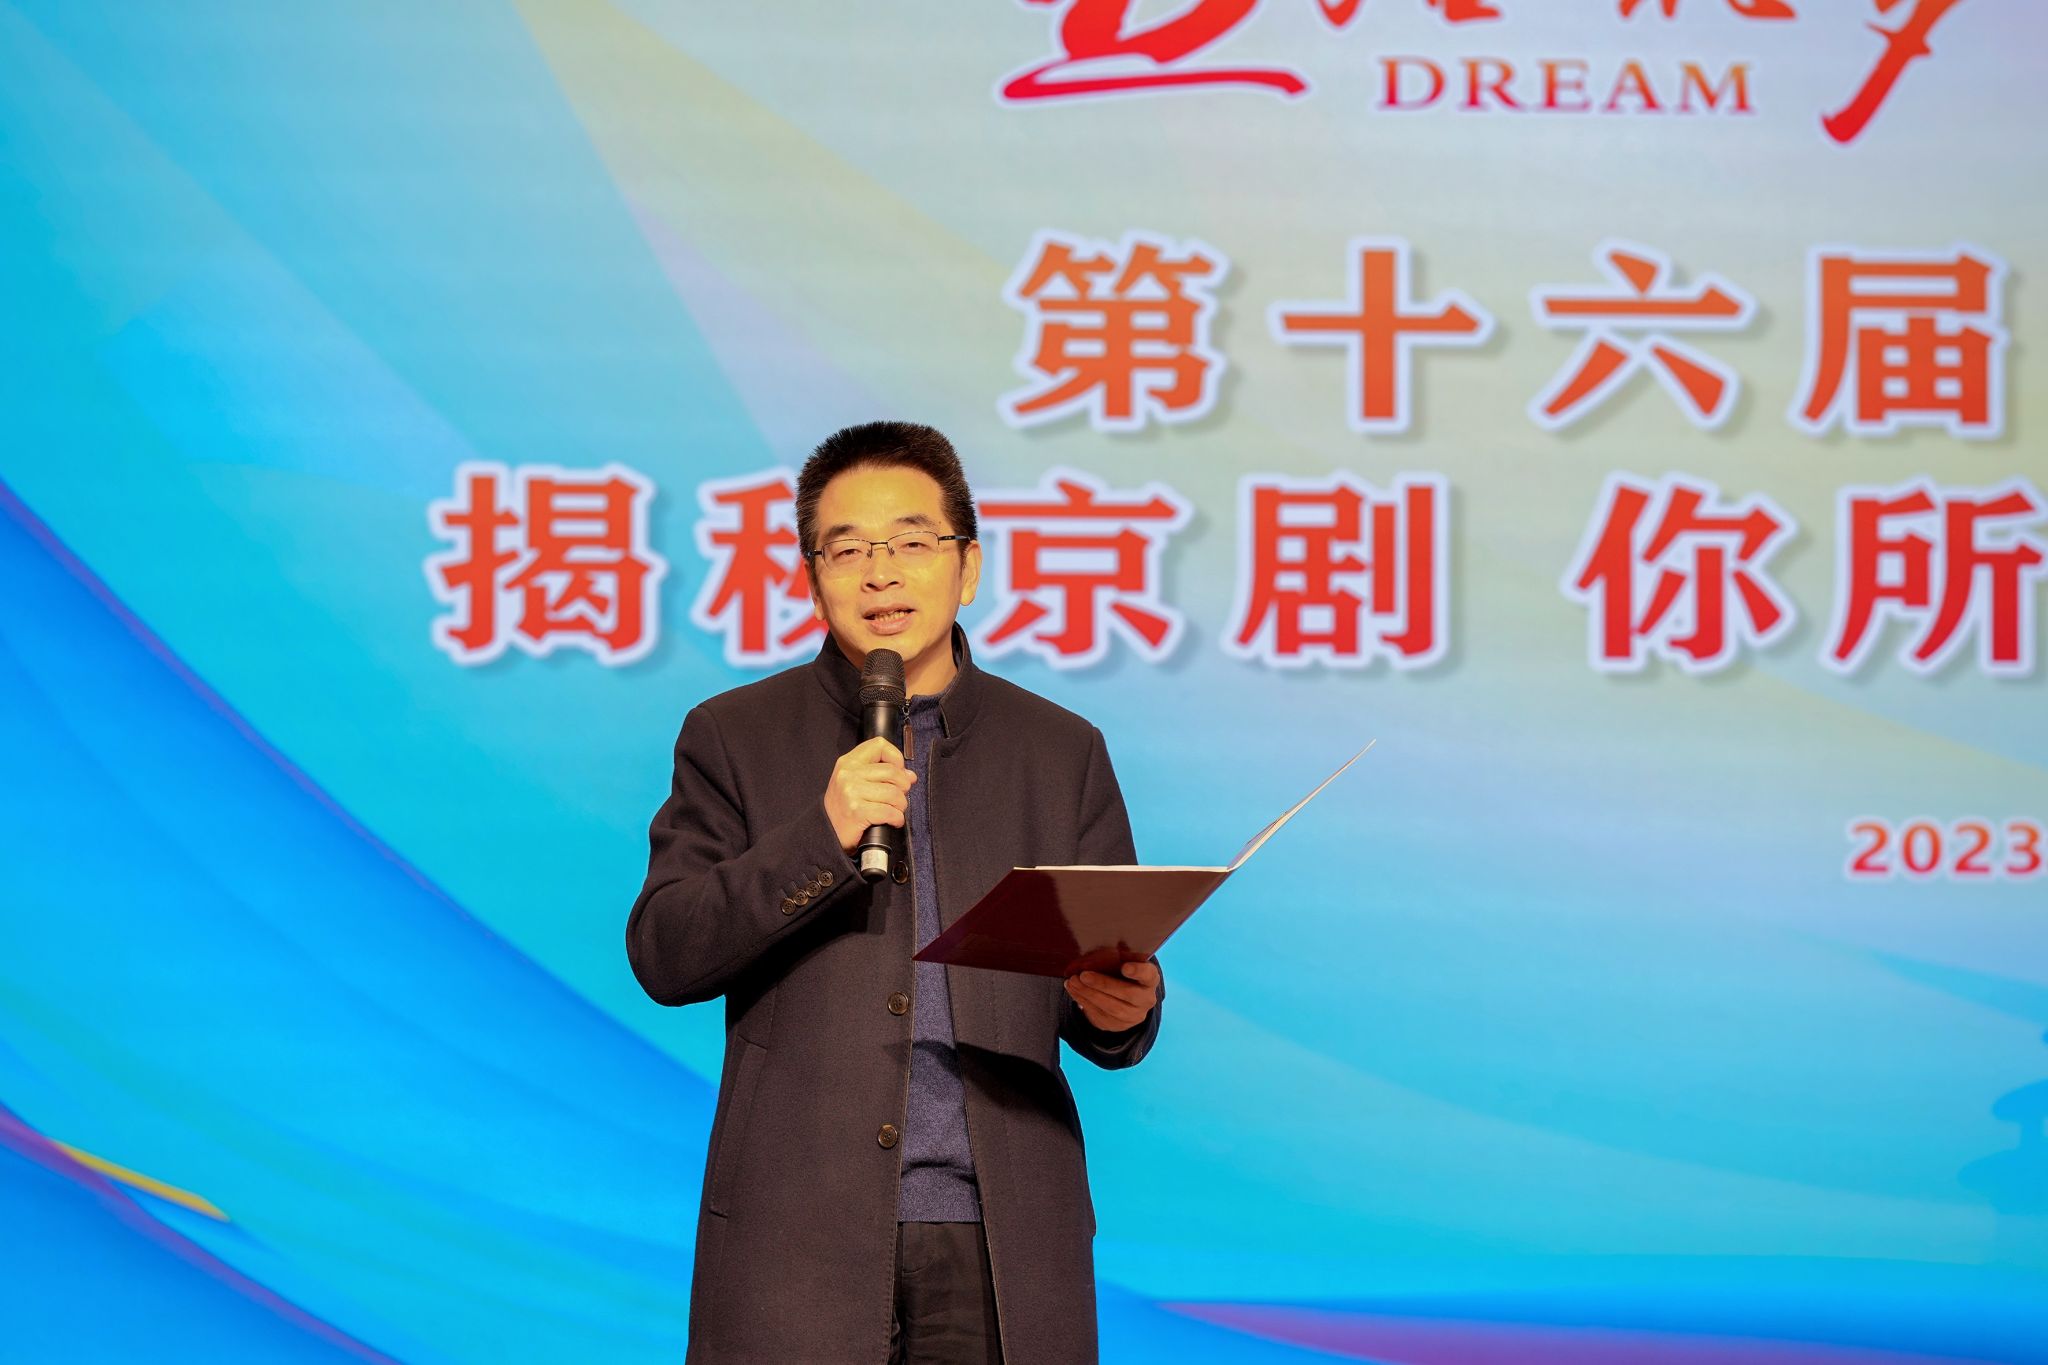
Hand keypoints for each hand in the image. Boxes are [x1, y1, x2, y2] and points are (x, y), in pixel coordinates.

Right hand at [823, 736, 915, 853]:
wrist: (825, 832)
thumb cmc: (843, 808)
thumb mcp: (855, 782)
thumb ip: (880, 774)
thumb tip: (909, 775)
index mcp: (848, 762)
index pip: (878, 745)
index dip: (895, 757)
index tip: (899, 770)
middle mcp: (848, 774)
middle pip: (892, 771)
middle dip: (903, 786)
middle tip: (899, 796)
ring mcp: (852, 792)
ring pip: (894, 793)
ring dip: (900, 805)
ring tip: (894, 810)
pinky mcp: (857, 811)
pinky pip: (889, 812)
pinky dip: (897, 818)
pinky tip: (892, 821)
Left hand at [1064, 960, 1158, 1033]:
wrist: (1126, 1002)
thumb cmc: (1123, 975)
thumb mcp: (1126, 965)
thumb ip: (1118, 959)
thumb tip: (1093, 953)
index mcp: (1150, 980)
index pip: (1148, 975)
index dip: (1138, 971)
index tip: (1124, 967)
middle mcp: (1146, 999)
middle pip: (1128, 994)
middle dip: (1103, 984)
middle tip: (1084, 975)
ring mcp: (1133, 1015)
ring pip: (1111, 1007)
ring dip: (1089, 994)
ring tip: (1073, 982)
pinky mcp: (1117, 1025)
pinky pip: (1099, 1014)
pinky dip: (1083, 1000)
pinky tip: (1073, 990)